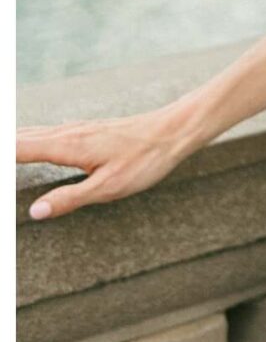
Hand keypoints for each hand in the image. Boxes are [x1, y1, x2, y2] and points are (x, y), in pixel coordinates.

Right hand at [16, 101, 200, 221]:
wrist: (173, 130)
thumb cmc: (145, 160)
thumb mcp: (109, 187)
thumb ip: (70, 199)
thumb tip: (34, 212)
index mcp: (66, 145)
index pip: (15, 149)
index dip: (1, 158)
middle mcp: (64, 132)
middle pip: (15, 138)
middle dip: (4, 149)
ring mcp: (71, 129)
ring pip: (26, 133)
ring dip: (9, 143)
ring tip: (6, 158)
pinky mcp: (80, 131)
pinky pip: (39, 133)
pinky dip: (20, 140)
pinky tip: (19, 146)